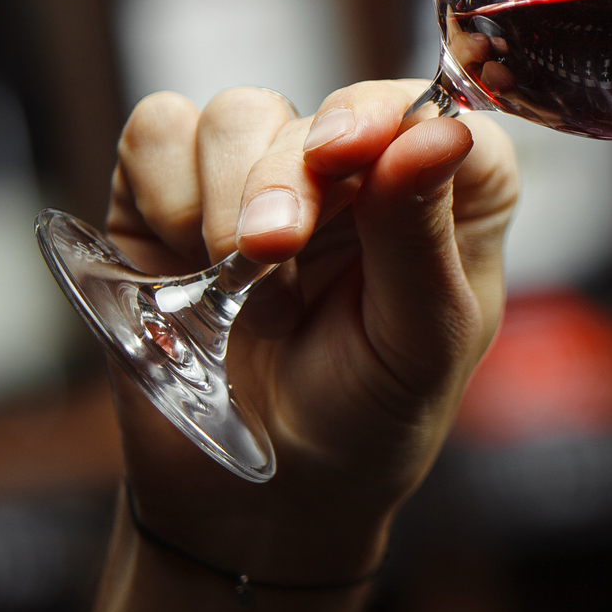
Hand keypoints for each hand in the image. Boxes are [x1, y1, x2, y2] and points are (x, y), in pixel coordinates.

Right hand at [104, 80, 518, 583]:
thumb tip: (438, 133)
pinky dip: (163, 189)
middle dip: (291, 176)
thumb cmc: (368, 418)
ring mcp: (269, 175)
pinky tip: (186, 265)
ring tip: (246, 289)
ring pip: (241, 113)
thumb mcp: (419, 342)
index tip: (354, 150)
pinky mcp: (178, 193)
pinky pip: (158, 133)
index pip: (440, 111)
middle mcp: (366, 170)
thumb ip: (422, 237)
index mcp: (454, 195)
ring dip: (227, 194)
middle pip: (329, 111)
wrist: (261, 500)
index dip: (393, 115)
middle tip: (271, 248)